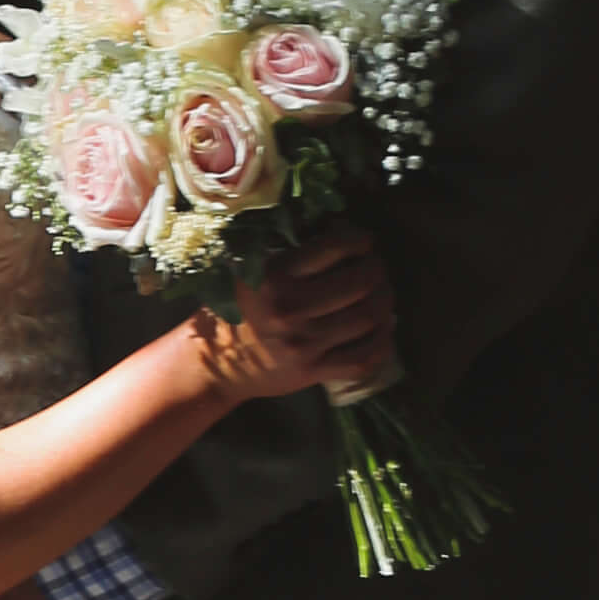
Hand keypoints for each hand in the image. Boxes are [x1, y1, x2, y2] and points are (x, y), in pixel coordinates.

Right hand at [201, 226, 396, 403]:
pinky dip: (383, 340)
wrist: (214, 366)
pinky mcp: (313, 372)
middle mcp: (290, 310)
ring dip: (385, 301)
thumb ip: (286, 250)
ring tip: (380, 294)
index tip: (362, 241)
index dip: (360, 239)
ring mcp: (304, 344)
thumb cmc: (234, 310)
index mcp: (273, 277)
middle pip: (361, 282)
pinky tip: (380, 329)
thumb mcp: (247, 271)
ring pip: (369, 317)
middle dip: (378, 269)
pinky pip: (364, 357)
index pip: (335, 247)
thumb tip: (337, 227)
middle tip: (374, 267)